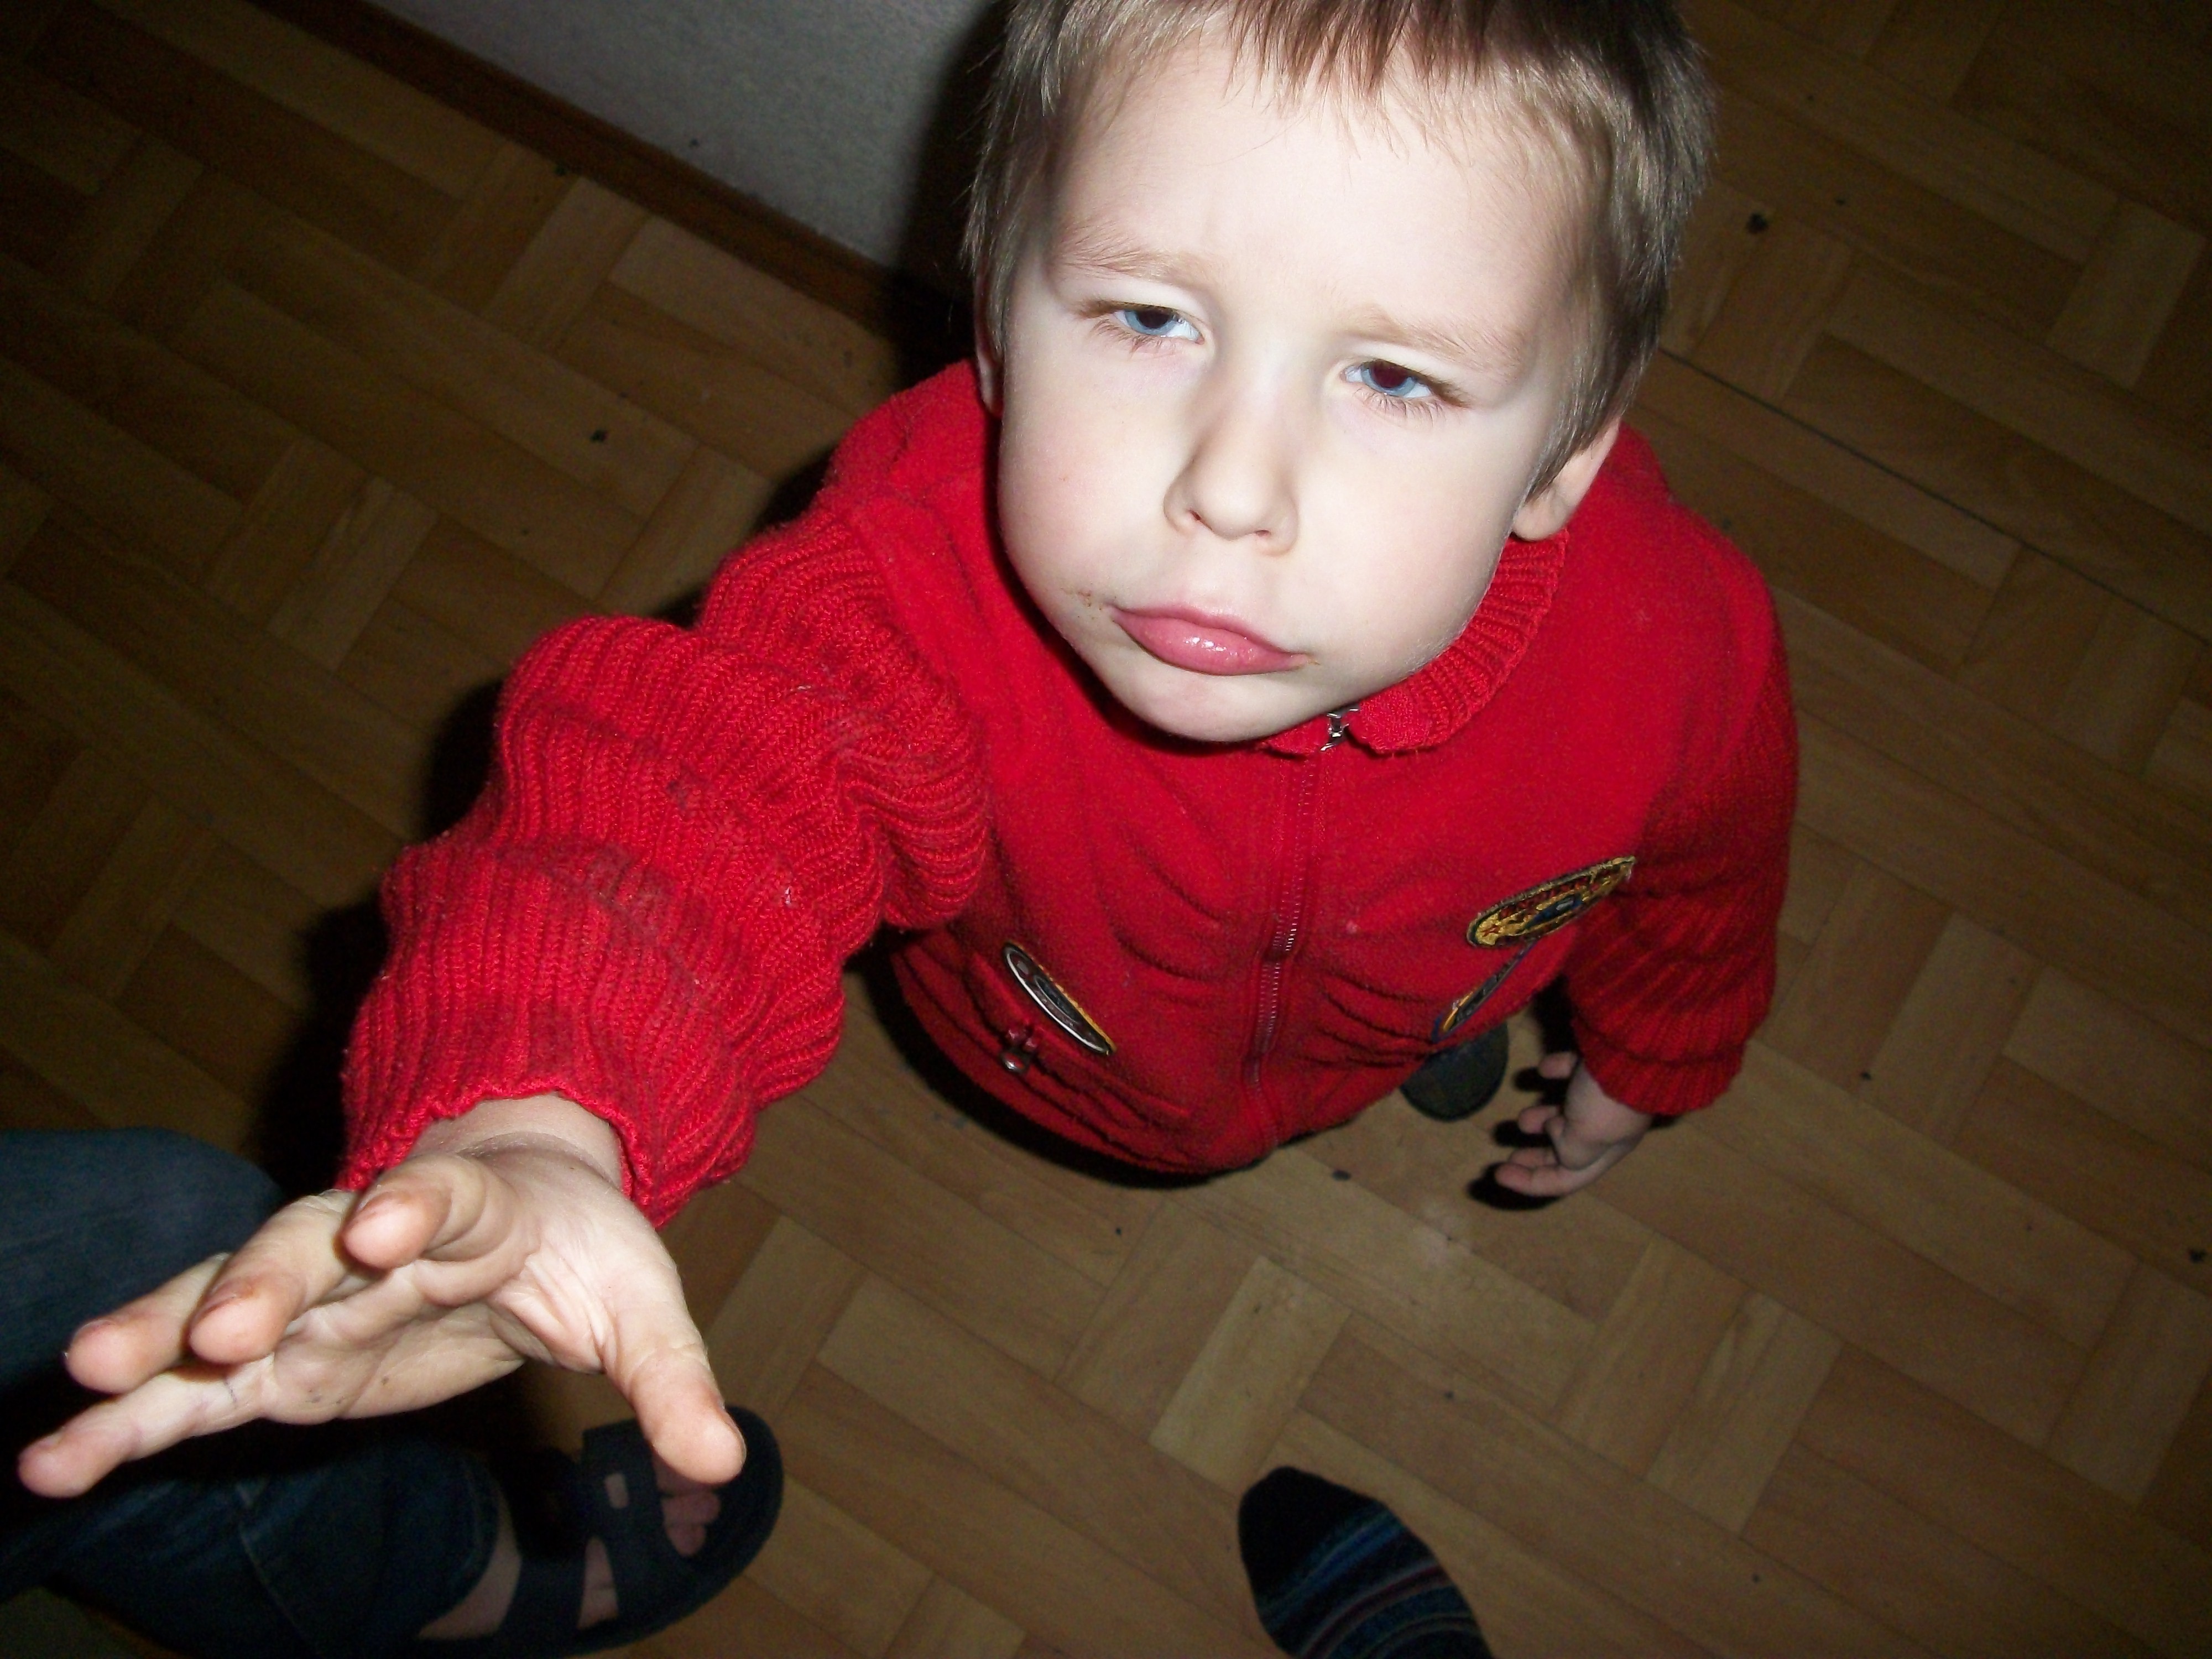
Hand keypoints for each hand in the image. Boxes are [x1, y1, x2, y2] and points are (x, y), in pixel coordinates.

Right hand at [16, 1096, 743, 1500]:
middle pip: (304, 1245)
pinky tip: (55, 1459)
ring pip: (219, 1304)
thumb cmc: (578, 1253)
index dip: (412, 1204)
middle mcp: (370, 1241)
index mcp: (473, 1210)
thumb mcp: (638, 1306)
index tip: (383, 1224)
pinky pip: (192, 1385)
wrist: (518, 1209)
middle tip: (213, 1324)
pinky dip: (131, 1416)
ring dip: (157, 1336)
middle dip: (258, 1279)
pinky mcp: (277, 1358)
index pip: (442, 1197)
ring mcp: (310, 1297)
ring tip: (89, 1379)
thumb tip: (722, 1464)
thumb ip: (669, 1379)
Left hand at [1492, 1051, 1651, 1197]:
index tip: (1497, 1173)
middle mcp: (1607, 1124)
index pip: (1566, 1178)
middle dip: (1539, 1157)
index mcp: (1605, 1149)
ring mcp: (1601, 1091)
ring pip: (1567, 1113)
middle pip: (1566, 1149)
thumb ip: (1569, 1151)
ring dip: (1543, 1119)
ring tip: (1521, 1120)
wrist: (1634, 1047)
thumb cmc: (1608, 1101)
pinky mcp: (1596, 1060)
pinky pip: (1570, 1071)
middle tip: (1510, 1158)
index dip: (1531, 1182)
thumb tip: (1558, 1142)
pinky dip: (1554, 1072)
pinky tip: (1540, 1070)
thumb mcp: (1587, 1138)